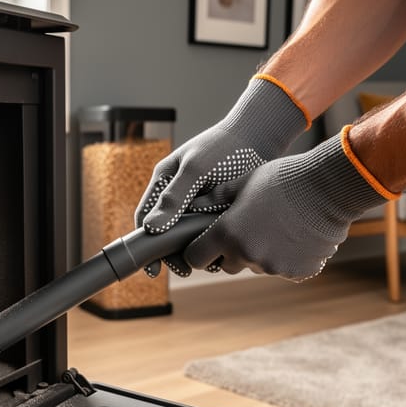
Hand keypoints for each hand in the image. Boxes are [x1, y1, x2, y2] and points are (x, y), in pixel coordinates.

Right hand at [135, 75, 308, 276]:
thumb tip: (150, 229)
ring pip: (188, 236)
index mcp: (165, 182)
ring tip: (210, 260)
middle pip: (166, 233)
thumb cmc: (225, 147)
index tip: (154, 268)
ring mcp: (197, 204)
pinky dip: (214, 245)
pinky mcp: (217, 210)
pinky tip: (225, 253)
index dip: (145, 244)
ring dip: (196, 250)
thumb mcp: (197, 170)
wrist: (260, 137)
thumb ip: (174, 198)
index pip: (146, 218)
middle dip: (174, 253)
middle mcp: (178, 195)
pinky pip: (209, 234)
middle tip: (187, 269)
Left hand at [184, 130, 390, 280]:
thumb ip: (217, 198)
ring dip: (261, 253)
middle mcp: (247, 255)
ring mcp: (273, 267)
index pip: (196, 258)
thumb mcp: (244, 182)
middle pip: (227, 265)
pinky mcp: (297, 272)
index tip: (205, 243)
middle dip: (232, 252)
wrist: (330, 187)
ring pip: (257, 266)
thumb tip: (195, 206)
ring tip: (277, 226)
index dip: (198, 251)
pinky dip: (286, 258)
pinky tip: (296, 236)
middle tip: (247, 228)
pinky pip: (284, 269)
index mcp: (228, 234)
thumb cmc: (284, 179)